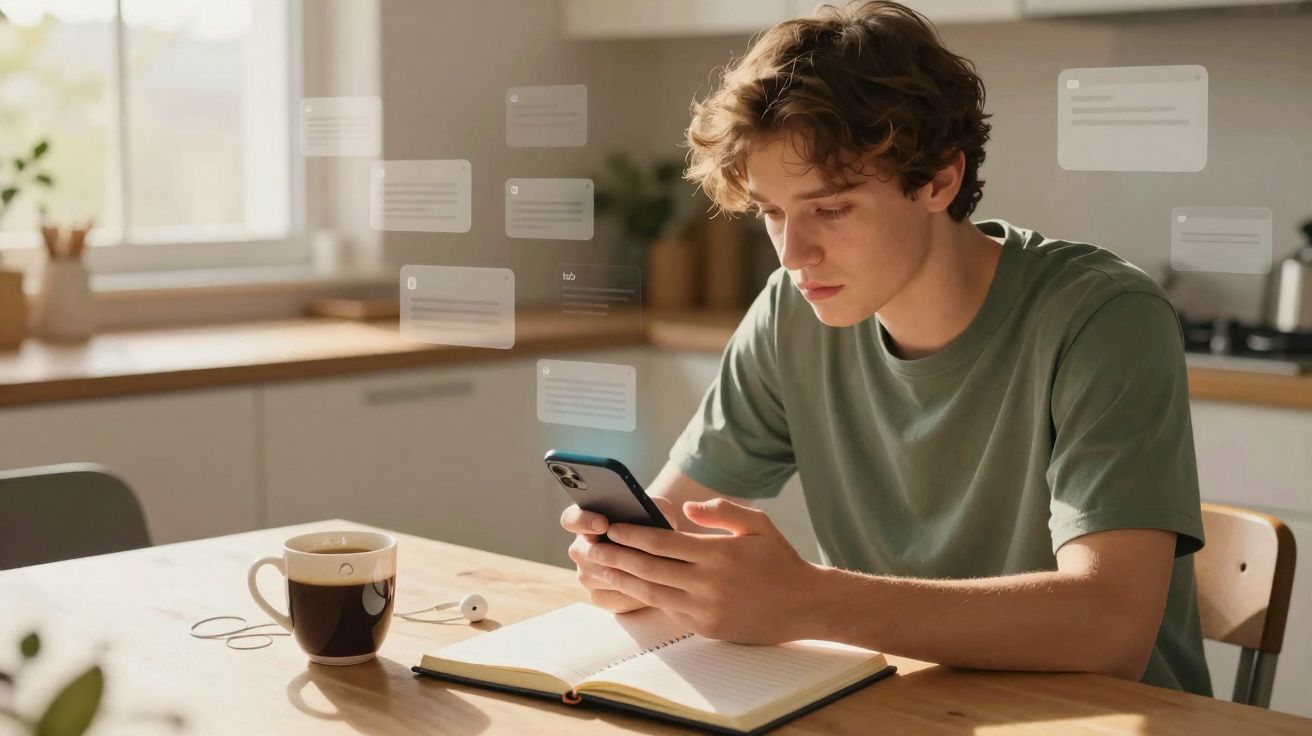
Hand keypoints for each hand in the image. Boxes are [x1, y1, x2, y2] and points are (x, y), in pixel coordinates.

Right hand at [561, 497, 681, 613]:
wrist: (660, 553)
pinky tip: (652, 587)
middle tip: (635, 553)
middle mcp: (580, 548)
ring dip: (623, 574)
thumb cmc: (655, 525)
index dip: (583, 521)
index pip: (570, 519)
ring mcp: (586, 574)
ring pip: (598, 576)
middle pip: (583, 552)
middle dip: (610, 553)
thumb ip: (653, 506)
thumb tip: (651, 513)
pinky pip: (610, 598)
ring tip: (652, 571)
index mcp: (586, 521)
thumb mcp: (658, 511)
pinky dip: (630, 594)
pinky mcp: (598, 596)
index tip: (603, 524)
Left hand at [595, 498, 818, 643]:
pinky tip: (630, 587)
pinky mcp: (706, 626)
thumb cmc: (779, 559)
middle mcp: (708, 583)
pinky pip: (668, 609)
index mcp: (717, 554)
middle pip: (649, 568)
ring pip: (652, 592)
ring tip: (601, 567)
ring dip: (623, 579)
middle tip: (592, 546)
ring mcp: (705, 609)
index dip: (632, 534)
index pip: (663, 542)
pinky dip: (646, 597)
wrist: (804, 605)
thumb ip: (721, 511)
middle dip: (617, 556)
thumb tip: (685, 510)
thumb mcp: (757, 523)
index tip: (612, 526)